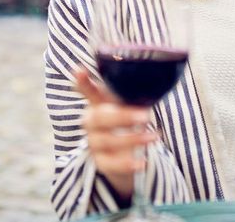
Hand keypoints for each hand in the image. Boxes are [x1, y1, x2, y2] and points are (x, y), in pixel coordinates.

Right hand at [75, 69, 157, 201]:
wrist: (126, 154)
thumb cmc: (128, 120)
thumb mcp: (130, 104)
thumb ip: (134, 91)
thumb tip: (154, 74)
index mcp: (99, 102)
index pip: (87, 90)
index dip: (82, 82)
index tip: (80, 70)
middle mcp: (92, 121)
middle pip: (98, 117)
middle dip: (122, 116)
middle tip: (146, 116)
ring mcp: (94, 142)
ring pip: (106, 140)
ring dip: (132, 139)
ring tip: (154, 137)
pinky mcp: (101, 162)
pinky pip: (111, 164)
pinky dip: (127, 164)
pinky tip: (142, 163)